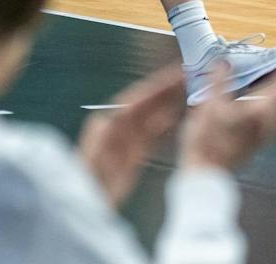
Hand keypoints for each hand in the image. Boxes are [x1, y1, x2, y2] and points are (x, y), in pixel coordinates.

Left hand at [78, 64, 185, 207]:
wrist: (87, 201)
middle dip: (167, 91)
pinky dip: (163, 125)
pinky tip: (175, 119)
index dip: (158, 85)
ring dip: (168, 105)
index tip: (176, 74)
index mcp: (109, 121)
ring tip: (187, 93)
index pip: (138, 97)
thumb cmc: (89, 178)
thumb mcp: (95, 154)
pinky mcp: (133, 155)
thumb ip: (107, 133)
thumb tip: (120, 113)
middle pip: (147, 104)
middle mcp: (118, 127)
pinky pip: (151, 134)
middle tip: (188, 79)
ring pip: (151, 117)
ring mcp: (127, 141)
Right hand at [179, 59, 275, 171]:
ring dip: (275, 86)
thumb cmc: (208, 141)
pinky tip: (252, 93)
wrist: (205, 174)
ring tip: (266, 70)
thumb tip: (223, 63)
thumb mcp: (210, 105)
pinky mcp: (259, 139)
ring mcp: (266, 132)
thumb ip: (219, 81)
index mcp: (263, 109)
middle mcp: (270, 120)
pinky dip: (266, 98)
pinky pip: (269, 112)